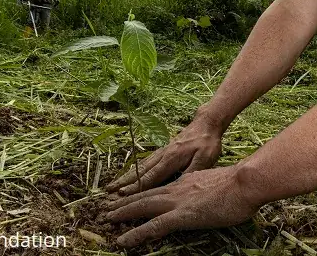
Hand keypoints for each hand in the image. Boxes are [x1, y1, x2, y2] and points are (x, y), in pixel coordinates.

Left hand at [102, 165, 259, 246]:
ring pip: (142, 207)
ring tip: (107, 219)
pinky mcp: (181, 215)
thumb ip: (206, 190)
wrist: (246, 182)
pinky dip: (135, 233)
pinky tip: (123, 241)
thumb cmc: (241, 186)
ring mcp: (177, 201)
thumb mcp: (218, 185)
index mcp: (186, 182)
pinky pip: (153, 226)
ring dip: (123, 213)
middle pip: (145, 195)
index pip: (159, 189)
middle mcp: (177, 188)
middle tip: (108, 207)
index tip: (133, 198)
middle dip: (125, 201)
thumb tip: (205, 197)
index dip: (144, 194)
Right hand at [105, 114, 222, 195]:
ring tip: (113, 184)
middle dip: (124, 182)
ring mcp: (161, 151)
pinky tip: (130, 174)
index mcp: (171, 159)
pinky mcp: (163, 149)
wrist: (206, 123)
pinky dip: (135, 169)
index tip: (121, 194)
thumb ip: (193, 172)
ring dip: (126, 175)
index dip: (136, 186)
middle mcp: (162, 155)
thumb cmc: (207, 142)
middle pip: (140, 170)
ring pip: (141, 165)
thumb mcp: (205, 158)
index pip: (151, 176)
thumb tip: (180, 185)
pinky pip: (146, 161)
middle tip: (108, 191)